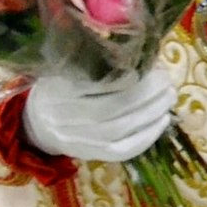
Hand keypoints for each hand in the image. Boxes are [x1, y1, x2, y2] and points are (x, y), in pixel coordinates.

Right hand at [21, 71, 176, 162]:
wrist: (37, 123)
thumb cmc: (59, 87)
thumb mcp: (66, 67)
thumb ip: (94, 60)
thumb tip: (141, 51)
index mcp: (56, 88)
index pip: (96, 83)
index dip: (128, 75)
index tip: (150, 63)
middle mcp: (63, 116)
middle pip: (111, 107)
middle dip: (146, 93)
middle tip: (167, 80)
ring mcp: (76, 139)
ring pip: (119, 130)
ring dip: (152, 113)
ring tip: (169, 97)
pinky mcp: (90, 155)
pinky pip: (121, 150)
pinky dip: (146, 137)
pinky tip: (162, 121)